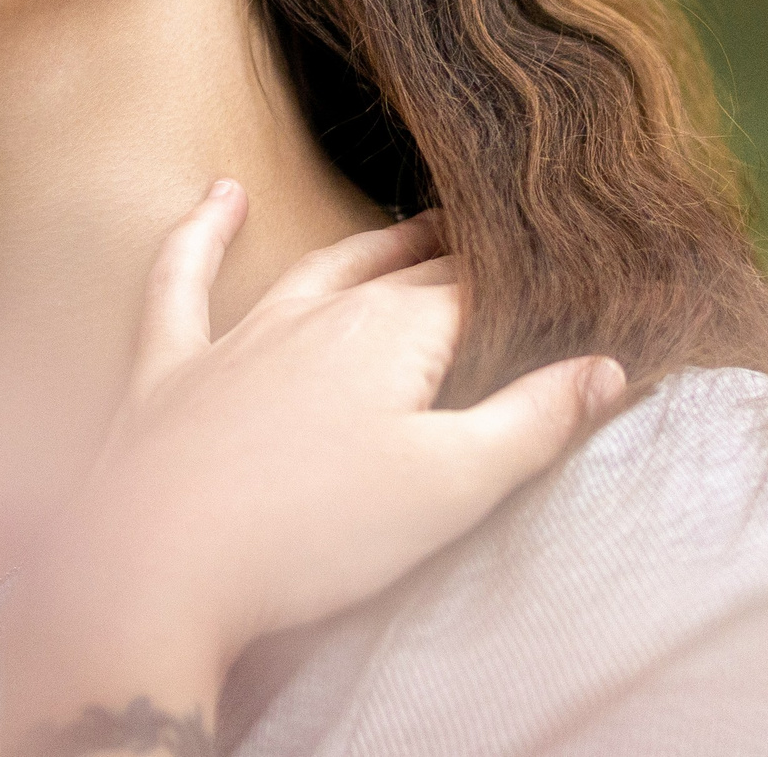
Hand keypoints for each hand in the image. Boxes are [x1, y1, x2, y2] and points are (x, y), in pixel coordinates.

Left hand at [0, 180, 626, 750]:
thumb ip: (533, 421)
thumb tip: (609, 366)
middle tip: (506, 247)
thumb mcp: (450, 488)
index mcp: (392, 334)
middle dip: (458, 261)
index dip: (522, 287)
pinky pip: (180, 281)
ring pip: (316, 270)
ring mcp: (236, 338)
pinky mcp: (169, 371)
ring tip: (416, 224)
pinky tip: (220, 195)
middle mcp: (315, 316)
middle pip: (403, 276)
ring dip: (370, 246)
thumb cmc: (314, 534)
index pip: (475, 291)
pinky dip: (200, 233)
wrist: (159, 571)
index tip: (564, 278)